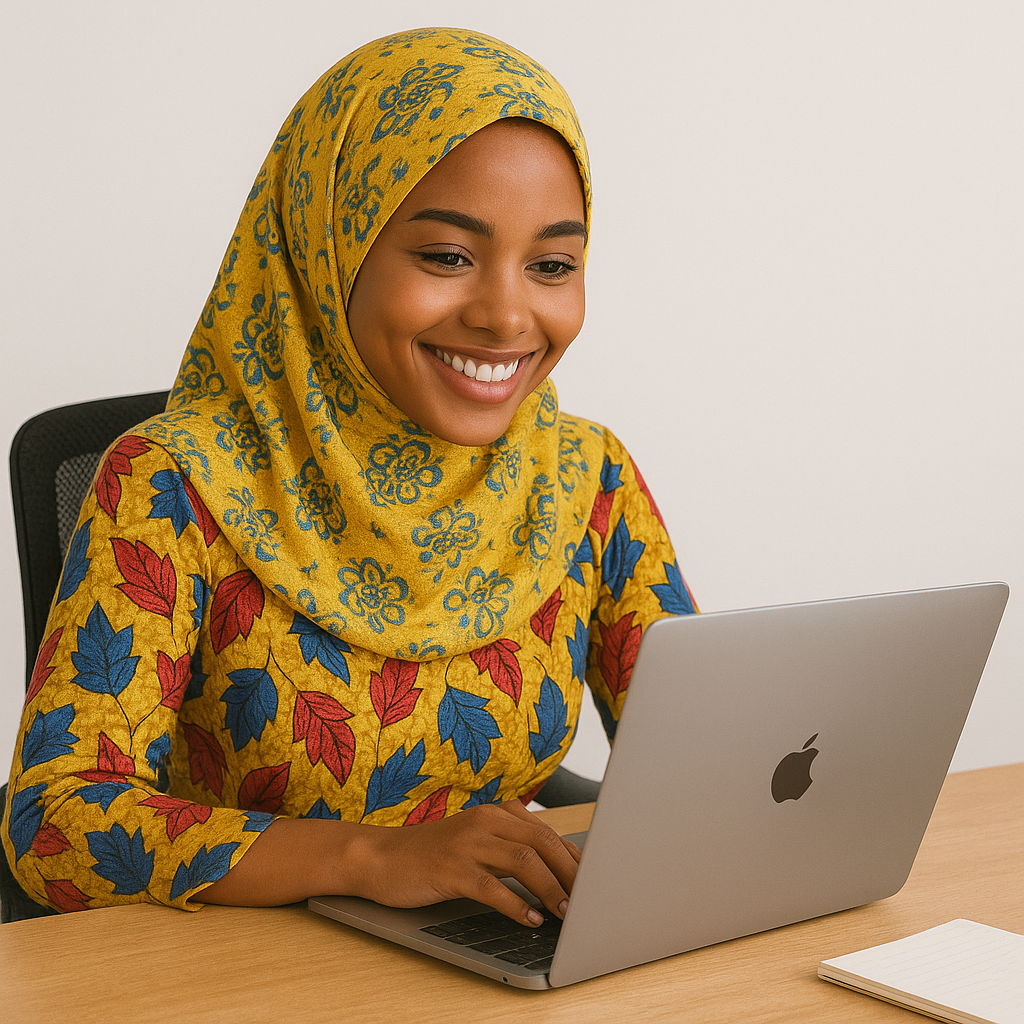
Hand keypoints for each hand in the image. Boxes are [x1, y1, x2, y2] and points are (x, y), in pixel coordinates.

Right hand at [350, 799, 580, 926]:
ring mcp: (467, 844)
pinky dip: (516, 905)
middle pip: (542, 842)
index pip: (547, 831)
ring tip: (566, 913)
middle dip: (571, 872)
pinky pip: (492, 887)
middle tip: (589, 900)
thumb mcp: (476, 841)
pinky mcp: (451, 869)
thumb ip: (510, 846)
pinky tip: (530, 920)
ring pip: (523, 861)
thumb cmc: (432, 853)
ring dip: (550, 888)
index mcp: (495, 812)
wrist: (380, 856)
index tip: (594, 880)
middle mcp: (485, 821)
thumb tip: (557, 870)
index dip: (574, 857)